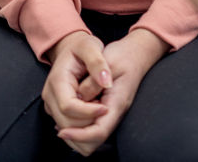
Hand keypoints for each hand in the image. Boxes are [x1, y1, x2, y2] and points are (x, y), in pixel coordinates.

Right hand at [41, 31, 110, 151]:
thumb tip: (105, 81)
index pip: (68, 107)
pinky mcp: (56, 109)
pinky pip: (68, 125)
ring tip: (99, 107)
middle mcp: (50, 94)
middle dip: (87, 121)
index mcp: (57, 80)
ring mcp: (51, 103)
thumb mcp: (91, 47)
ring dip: (86, 125)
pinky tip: (93, 111)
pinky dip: (82, 125)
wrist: (70, 48)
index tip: (105, 108)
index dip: (87, 112)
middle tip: (104, 108)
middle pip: (66, 122)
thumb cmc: (81, 47)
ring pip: (66, 127)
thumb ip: (98, 63)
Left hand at [55, 28, 169, 155]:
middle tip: (62, 114)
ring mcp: (109, 114)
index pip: (99, 132)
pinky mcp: (103, 112)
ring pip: (88, 140)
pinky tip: (70, 110)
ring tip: (66, 110)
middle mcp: (113, 114)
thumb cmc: (123, 56)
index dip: (79, 135)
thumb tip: (78, 98)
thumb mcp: (107, 61)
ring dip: (74, 130)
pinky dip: (76, 124)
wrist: (135, 53)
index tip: (63, 132)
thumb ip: (92, 82)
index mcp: (116, 104)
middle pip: (91, 143)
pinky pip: (87, 128)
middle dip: (74, 134)